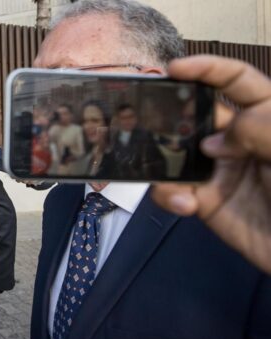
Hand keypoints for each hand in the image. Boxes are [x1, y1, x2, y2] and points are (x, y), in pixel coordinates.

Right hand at [151, 55, 270, 273]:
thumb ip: (257, 128)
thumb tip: (212, 142)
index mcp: (269, 116)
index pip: (237, 81)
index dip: (207, 69)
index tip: (175, 69)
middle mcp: (242, 140)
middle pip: (198, 114)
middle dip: (170, 114)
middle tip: (144, 119)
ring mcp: (222, 171)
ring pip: (177, 153)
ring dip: (162, 160)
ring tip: (165, 172)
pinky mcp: (207, 203)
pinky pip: (174, 191)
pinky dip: (169, 196)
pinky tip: (186, 204)